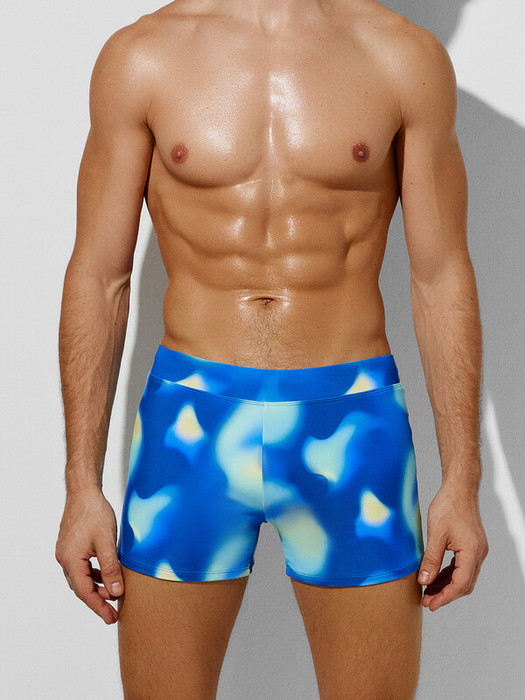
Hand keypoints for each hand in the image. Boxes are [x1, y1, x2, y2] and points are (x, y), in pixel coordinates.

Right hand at [55, 488, 123, 623]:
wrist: (84, 492)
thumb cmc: (94, 512)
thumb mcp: (107, 542)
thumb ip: (111, 568)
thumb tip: (116, 592)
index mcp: (71, 560)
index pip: (85, 592)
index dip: (99, 607)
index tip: (111, 619)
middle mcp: (64, 559)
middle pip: (81, 588)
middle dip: (98, 601)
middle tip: (113, 614)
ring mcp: (66, 552)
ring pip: (81, 578)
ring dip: (96, 588)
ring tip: (113, 596)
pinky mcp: (71, 547)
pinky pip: (82, 568)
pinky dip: (93, 575)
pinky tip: (105, 575)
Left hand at [418, 482, 488, 610]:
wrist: (459, 488)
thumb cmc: (449, 506)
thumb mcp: (436, 534)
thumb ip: (431, 559)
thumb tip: (424, 581)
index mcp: (472, 552)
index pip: (460, 584)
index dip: (444, 597)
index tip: (430, 604)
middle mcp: (478, 553)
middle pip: (464, 584)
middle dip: (445, 594)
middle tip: (427, 601)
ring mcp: (476, 550)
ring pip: (464, 576)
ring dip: (447, 585)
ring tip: (428, 591)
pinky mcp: (471, 545)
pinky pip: (462, 566)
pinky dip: (450, 574)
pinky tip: (436, 576)